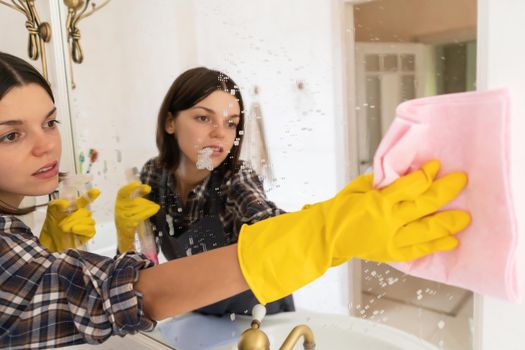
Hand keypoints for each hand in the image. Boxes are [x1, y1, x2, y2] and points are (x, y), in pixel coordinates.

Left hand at [39, 188, 100, 251]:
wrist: (50, 238)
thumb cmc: (53, 223)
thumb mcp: (52, 210)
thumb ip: (57, 204)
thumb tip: (65, 204)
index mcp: (76, 207)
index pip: (86, 200)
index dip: (91, 195)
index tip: (96, 191)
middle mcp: (83, 215)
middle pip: (85, 212)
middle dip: (72, 217)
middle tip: (61, 224)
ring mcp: (86, 224)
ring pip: (88, 220)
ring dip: (75, 223)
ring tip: (65, 228)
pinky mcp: (87, 234)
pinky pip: (90, 230)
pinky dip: (82, 229)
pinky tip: (74, 229)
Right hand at [115, 181, 159, 252]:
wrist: (123, 233)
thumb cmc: (128, 215)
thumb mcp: (130, 204)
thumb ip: (138, 194)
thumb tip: (148, 188)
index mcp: (119, 201)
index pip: (122, 192)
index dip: (130, 187)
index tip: (138, 183)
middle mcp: (119, 208)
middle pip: (135, 202)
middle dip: (146, 202)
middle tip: (154, 204)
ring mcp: (123, 217)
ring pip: (139, 208)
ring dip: (149, 207)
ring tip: (155, 207)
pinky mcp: (129, 224)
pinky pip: (141, 216)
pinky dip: (149, 211)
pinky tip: (155, 209)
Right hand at [326, 160, 469, 263]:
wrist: (326, 236)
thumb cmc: (340, 209)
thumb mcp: (358, 188)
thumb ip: (382, 184)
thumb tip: (403, 175)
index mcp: (377, 202)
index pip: (409, 185)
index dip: (426, 174)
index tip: (437, 166)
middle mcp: (387, 221)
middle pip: (424, 204)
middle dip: (445, 191)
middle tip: (461, 180)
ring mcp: (391, 239)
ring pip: (426, 230)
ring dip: (448, 222)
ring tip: (465, 217)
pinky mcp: (391, 253)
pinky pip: (418, 250)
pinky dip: (435, 245)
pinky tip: (451, 240)